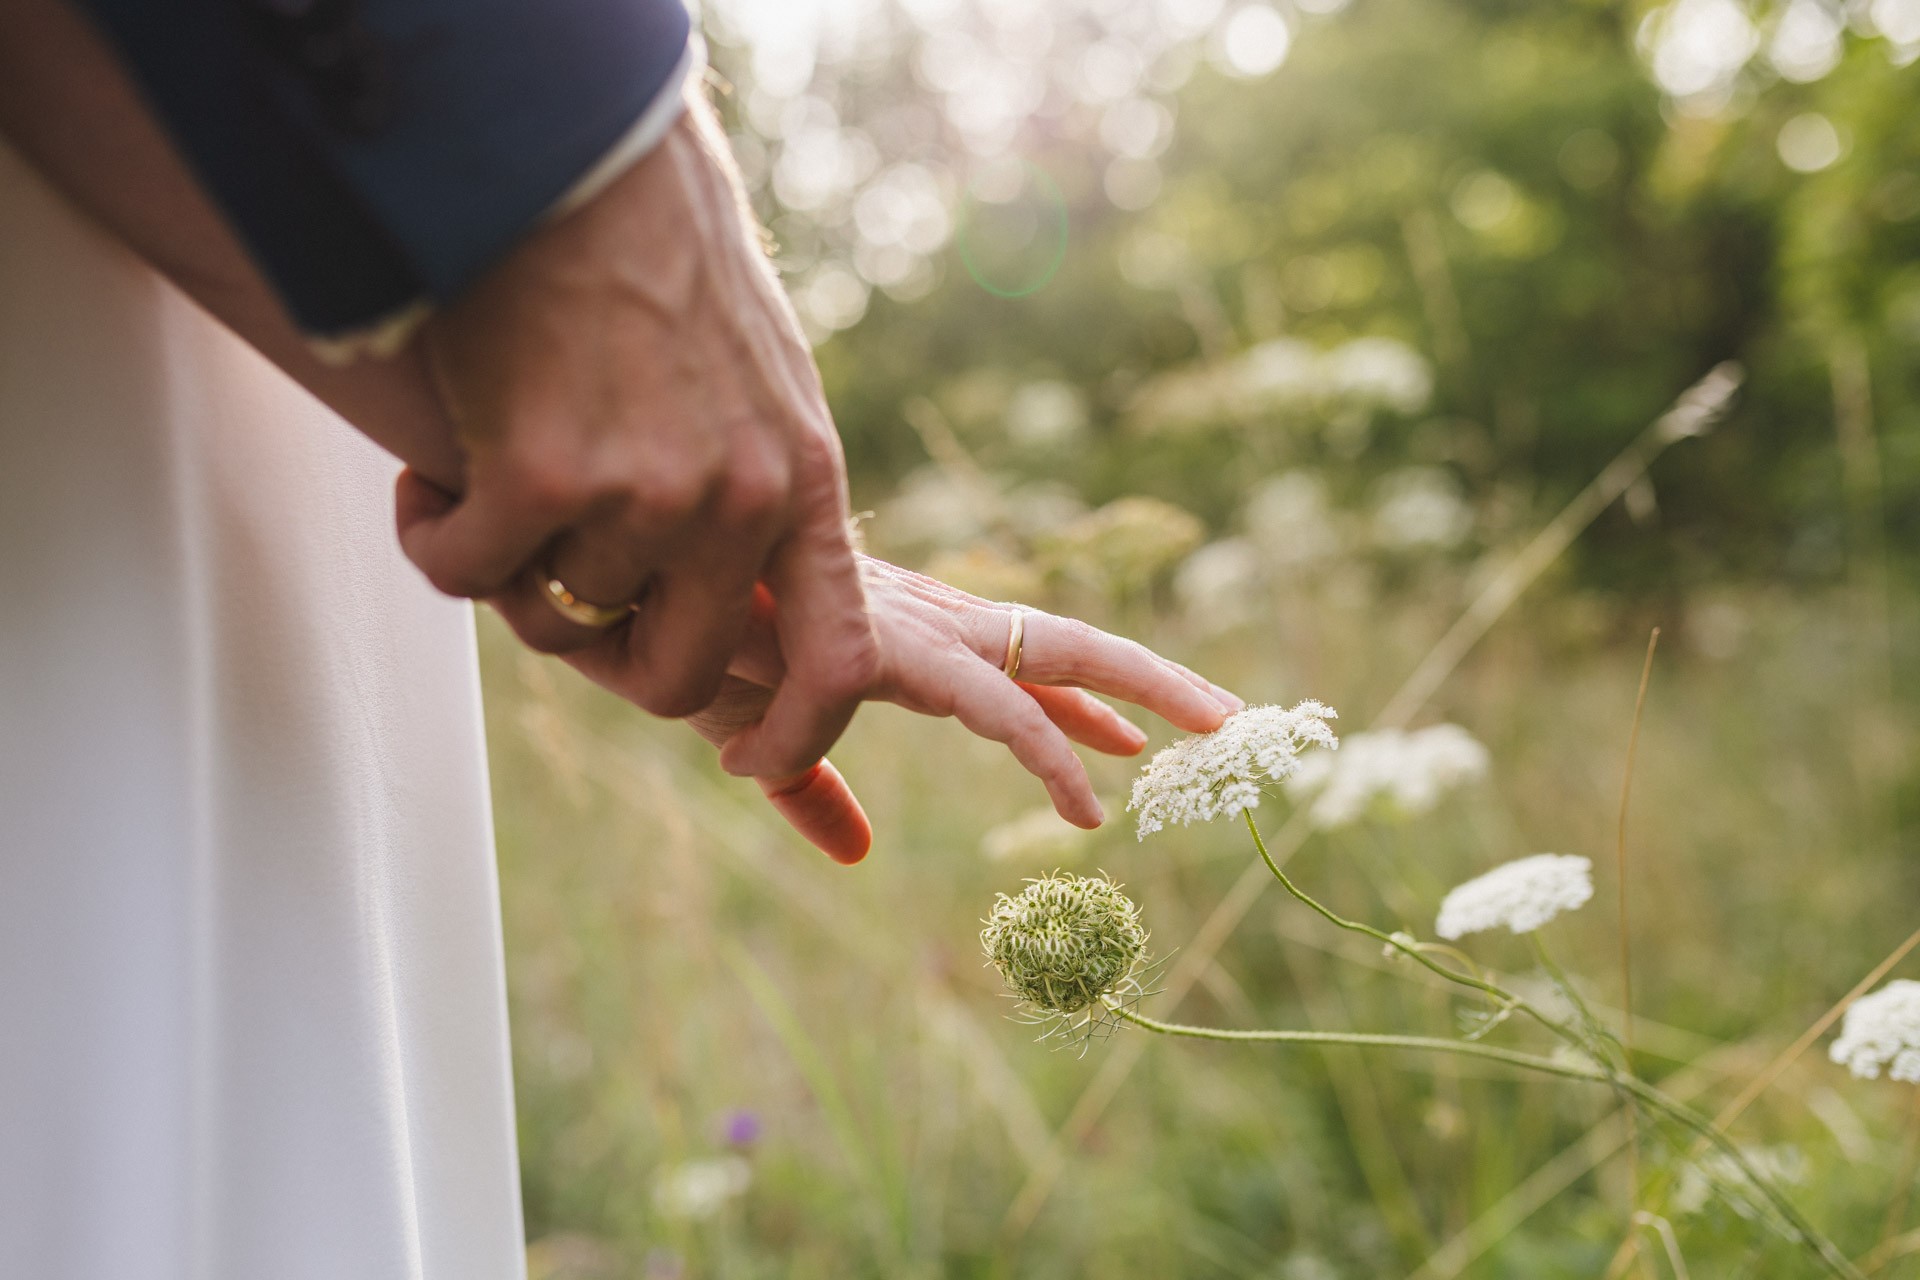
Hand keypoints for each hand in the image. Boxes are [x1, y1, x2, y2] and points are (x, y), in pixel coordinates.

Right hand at [396, 89, 876, 777]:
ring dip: (509, 563)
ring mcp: (648, 495)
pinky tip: (436, 474)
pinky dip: (433, 535)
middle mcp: (743, 501)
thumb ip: (760, 497)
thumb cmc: (660, 268)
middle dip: (603, 658)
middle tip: (553, 592)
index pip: (837, 663)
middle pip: (672, 676)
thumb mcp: (759, 387)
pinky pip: (466, 573)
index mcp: (807, 482)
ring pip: (554, 616)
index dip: (798, 737)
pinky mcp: (544, 476)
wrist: (577, 158)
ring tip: (497, 467)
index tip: (743, 758)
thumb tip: (729, 609)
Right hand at [675, 557, 1243, 863]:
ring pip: (1062, 650)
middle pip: (1064, 640)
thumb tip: (857, 852)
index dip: (1082, 699)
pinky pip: (994, 709)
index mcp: (903, 629)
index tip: (1133, 740)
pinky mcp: (890, 648)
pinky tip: (1087, 807)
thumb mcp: (755, 731)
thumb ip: (814, 791)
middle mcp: (924, 619)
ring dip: (1149, 689)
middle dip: (1149, 679)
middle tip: (1231, 718)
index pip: (1018, 658)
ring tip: (1224, 730)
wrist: (619, 593)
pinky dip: (1046, 753)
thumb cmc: (676, 644)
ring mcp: (914, 625)